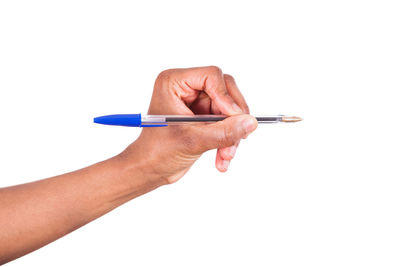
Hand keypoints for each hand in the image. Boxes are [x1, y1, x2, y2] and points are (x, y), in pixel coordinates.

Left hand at [122, 66, 257, 183]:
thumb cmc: (157, 152)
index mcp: (174, 82)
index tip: (234, 118)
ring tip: (226, 155)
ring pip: (230, 110)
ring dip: (232, 134)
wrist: (150, 170)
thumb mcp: (192, 141)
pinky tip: (222, 158)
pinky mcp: (204, 117)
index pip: (211, 76)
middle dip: (232, 119)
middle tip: (237, 138)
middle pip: (225, 91)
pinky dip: (228, 140)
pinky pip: (227, 122)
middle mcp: (187, 88)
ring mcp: (196, 102)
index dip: (226, 96)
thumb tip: (250, 123)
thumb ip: (223, 132)